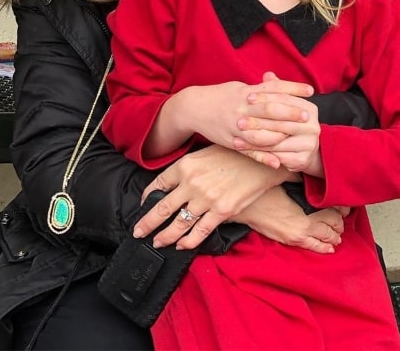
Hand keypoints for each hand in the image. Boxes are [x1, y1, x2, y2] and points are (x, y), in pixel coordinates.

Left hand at [133, 144, 288, 248]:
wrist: (261, 159)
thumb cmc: (233, 153)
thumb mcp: (204, 153)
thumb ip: (188, 168)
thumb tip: (174, 183)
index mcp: (185, 165)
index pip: (158, 184)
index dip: (147, 197)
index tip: (143, 204)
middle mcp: (191, 183)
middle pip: (162, 208)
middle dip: (147, 223)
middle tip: (138, 232)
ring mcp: (206, 198)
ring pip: (179, 223)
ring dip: (165, 236)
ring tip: (157, 242)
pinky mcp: (221, 211)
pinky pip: (200, 231)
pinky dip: (189, 241)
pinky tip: (182, 246)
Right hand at [159, 78, 313, 162]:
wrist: (193, 108)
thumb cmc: (220, 95)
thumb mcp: (239, 87)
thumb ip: (260, 87)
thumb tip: (279, 82)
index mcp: (246, 92)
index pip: (273, 88)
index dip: (292, 89)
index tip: (311, 91)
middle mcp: (241, 108)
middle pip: (269, 109)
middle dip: (290, 113)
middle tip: (307, 117)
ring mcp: (235, 126)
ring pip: (260, 134)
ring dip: (278, 137)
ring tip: (294, 139)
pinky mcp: (231, 141)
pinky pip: (249, 152)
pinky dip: (264, 158)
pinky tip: (277, 163)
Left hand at [233, 71, 321, 171]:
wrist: (306, 148)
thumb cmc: (291, 123)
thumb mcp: (286, 105)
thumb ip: (277, 89)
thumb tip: (267, 75)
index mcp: (310, 109)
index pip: (284, 100)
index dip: (265, 97)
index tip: (248, 97)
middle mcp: (313, 126)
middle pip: (280, 121)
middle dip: (258, 121)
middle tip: (239, 121)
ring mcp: (309, 143)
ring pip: (276, 141)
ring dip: (254, 141)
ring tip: (237, 137)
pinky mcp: (302, 159)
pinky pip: (276, 156)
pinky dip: (259, 154)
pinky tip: (244, 150)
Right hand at [236, 186, 348, 253]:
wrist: (239, 208)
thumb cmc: (258, 193)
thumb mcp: (280, 177)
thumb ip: (298, 175)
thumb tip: (310, 170)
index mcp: (305, 216)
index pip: (334, 216)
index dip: (342, 210)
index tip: (346, 205)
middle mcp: (303, 231)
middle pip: (332, 230)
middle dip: (340, 224)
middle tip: (343, 216)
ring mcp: (294, 238)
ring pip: (323, 241)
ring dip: (332, 236)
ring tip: (338, 232)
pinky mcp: (286, 240)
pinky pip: (311, 247)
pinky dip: (322, 246)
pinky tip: (327, 246)